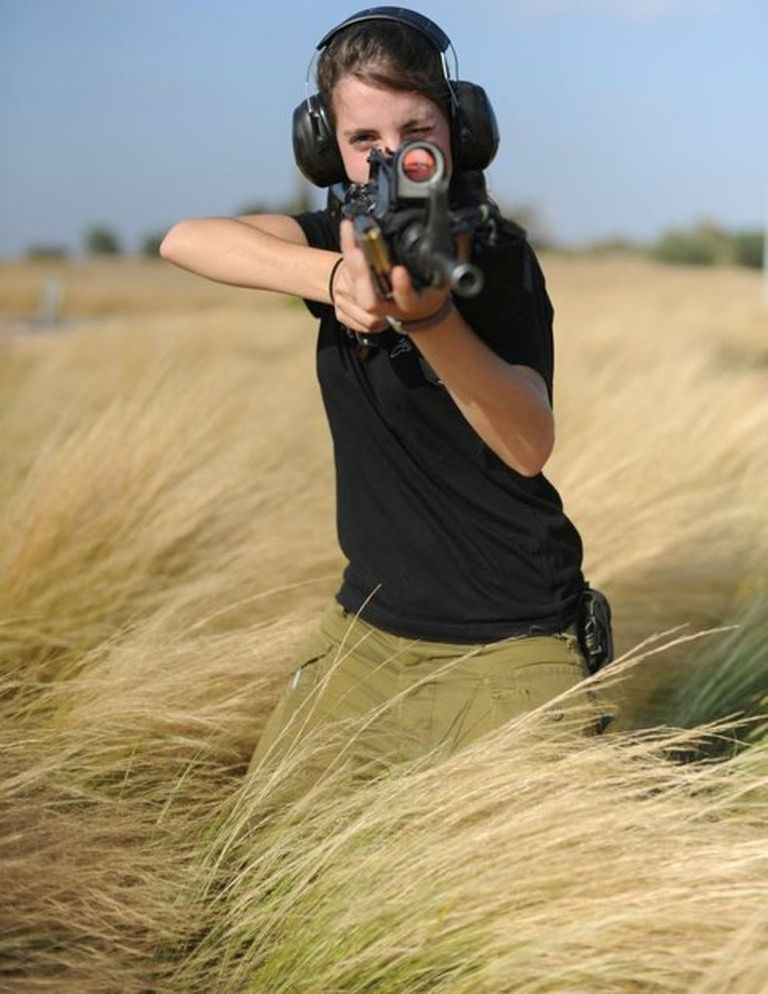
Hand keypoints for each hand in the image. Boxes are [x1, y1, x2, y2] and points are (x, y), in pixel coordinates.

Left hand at [331, 220, 450, 333]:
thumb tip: (461, 232)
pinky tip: (349, 231)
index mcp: (413, 302)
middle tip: (358, 251)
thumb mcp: (446, 277)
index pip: (406, 298)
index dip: (402, 287)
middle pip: (371, 299)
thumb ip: (454, 256)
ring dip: (351, 263)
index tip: (399, 271)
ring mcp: (377, 300)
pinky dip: (348, 251)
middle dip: (363, 275)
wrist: (420, 310)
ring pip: (357, 289)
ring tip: (351, 234)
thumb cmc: (432, 291)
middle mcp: (392, 305)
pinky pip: (351, 273)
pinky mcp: (366, 291)